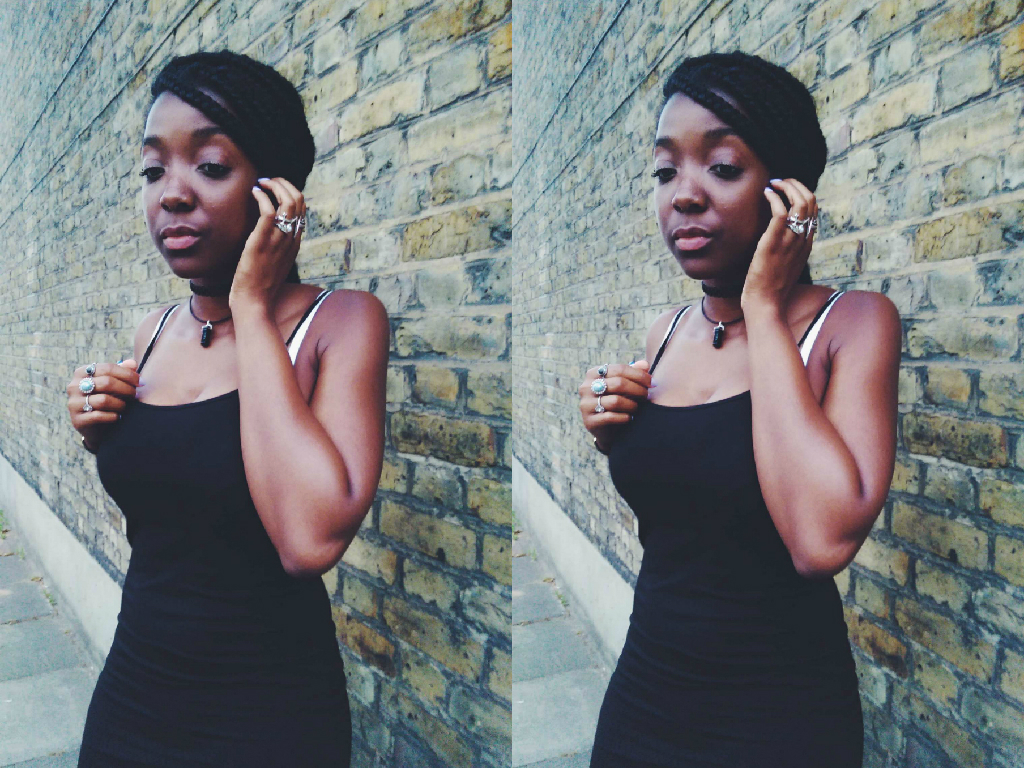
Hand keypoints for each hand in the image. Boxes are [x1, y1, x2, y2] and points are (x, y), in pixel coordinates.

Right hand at [66, 359, 139, 449]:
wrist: (96, 427)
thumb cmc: (107, 400)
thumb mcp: (114, 384)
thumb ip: (123, 371)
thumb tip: (133, 363)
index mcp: (82, 372)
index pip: (108, 368)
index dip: (128, 374)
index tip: (141, 382)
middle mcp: (74, 386)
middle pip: (107, 382)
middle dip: (126, 389)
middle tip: (135, 395)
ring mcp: (73, 403)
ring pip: (104, 400)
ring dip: (120, 404)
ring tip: (125, 406)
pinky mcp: (77, 419)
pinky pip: (99, 416)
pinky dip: (113, 416)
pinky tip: (118, 416)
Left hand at [229, 177, 305, 311]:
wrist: (255, 302)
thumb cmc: (260, 286)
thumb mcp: (275, 263)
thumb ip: (277, 246)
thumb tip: (268, 233)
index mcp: (295, 242)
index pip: (302, 209)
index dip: (290, 192)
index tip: (274, 189)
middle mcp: (291, 238)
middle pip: (299, 200)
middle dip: (284, 184)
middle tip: (267, 181)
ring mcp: (279, 240)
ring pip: (288, 202)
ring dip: (274, 185)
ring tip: (261, 182)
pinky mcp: (263, 241)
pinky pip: (269, 211)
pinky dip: (262, 196)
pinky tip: (253, 192)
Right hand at [578, 360, 651, 450]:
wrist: (606, 429)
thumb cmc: (617, 402)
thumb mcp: (624, 385)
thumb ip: (634, 372)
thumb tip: (645, 364)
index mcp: (594, 373)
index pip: (620, 369)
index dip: (639, 375)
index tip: (652, 383)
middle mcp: (586, 387)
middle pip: (619, 383)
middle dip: (638, 390)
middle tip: (647, 396)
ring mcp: (585, 404)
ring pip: (616, 401)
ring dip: (632, 405)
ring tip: (637, 407)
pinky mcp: (589, 421)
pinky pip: (611, 417)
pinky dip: (625, 417)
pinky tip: (630, 418)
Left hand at [741, 178, 817, 314]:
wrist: (766, 304)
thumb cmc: (771, 288)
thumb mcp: (786, 265)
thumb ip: (788, 249)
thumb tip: (780, 236)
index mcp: (807, 243)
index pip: (814, 210)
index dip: (802, 193)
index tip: (786, 190)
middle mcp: (803, 239)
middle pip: (811, 201)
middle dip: (796, 184)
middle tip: (779, 181)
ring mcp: (790, 241)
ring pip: (800, 203)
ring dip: (787, 187)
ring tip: (773, 183)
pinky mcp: (774, 243)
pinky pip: (781, 212)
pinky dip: (774, 198)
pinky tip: (765, 193)